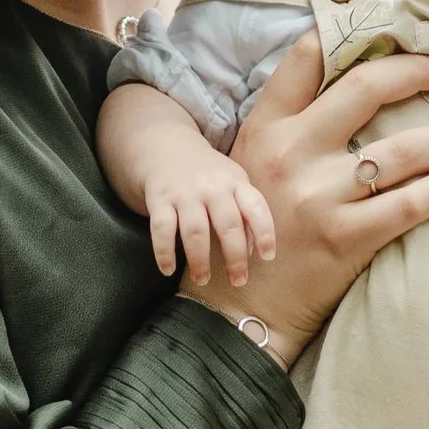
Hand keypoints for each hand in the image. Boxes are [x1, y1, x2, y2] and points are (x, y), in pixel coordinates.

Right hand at [141, 138, 275, 289]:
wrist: (166, 147)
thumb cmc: (208, 175)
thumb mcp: (233, 184)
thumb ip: (245, 214)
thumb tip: (252, 252)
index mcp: (236, 182)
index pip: (256, 207)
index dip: (264, 232)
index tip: (268, 257)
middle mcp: (212, 187)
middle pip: (227, 224)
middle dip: (234, 256)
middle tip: (238, 281)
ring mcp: (185, 193)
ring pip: (195, 230)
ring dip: (199, 259)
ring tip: (202, 280)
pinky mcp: (160, 199)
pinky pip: (161, 228)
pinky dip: (164, 251)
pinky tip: (168, 269)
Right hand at [207, 32, 428, 365]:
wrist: (241, 303)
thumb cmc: (260, 226)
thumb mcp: (258, 161)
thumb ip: (296, 122)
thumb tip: (361, 81)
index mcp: (267, 126)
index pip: (306, 58)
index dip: (353, 33)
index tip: (399, 31)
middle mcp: (291, 152)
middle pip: (367, 88)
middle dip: (421, 70)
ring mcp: (318, 195)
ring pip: (403, 149)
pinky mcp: (344, 237)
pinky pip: (410, 204)